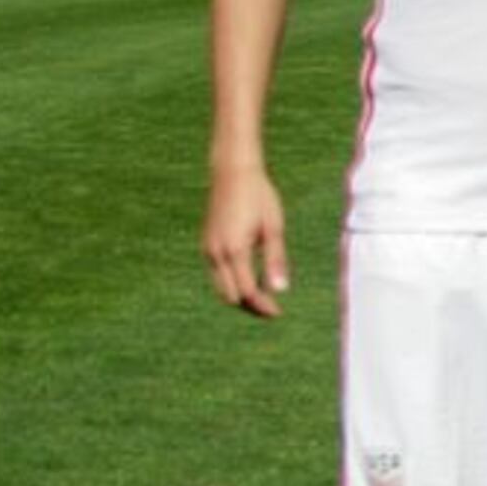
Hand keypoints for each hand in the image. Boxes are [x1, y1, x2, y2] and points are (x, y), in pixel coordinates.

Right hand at [202, 161, 289, 318]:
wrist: (232, 172)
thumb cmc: (259, 197)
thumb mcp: (274, 228)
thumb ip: (275, 260)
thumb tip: (280, 291)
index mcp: (234, 250)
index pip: (247, 292)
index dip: (263, 306)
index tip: (278, 313)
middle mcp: (216, 253)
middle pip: (231, 296)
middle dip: (250, 306)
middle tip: (272, 309)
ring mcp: (208, 249)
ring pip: (221, 287)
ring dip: (240, 296)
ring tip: (263, 297)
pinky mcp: (206, 244)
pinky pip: (217, 274)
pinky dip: (232, 282)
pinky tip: (250, 278)